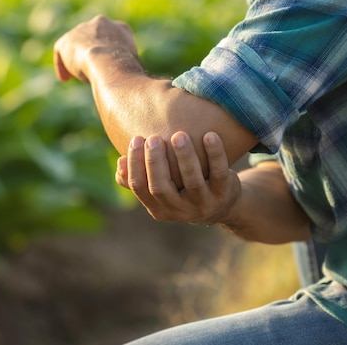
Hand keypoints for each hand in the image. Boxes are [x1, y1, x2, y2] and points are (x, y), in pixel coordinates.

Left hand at [53, 15, 138, 81]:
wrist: (108, 62)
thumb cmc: (124, 70)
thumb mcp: (130, 66)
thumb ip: (122, 65)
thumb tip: (125, 77)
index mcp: (121, 28)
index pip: (115, 38)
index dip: (110, 51)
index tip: (107, 63)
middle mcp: (101, 23)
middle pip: (94, 37)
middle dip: (92, 51)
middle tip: (89, 67)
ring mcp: (83, 29)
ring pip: (77, 44)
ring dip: (76, 58)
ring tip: (77, 74)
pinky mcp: (67, 39)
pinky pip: (62, 51)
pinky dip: (62, 65)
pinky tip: (65, 78)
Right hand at [115, 131, 240, 224]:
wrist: (224, 205)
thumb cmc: (183, 189)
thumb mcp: (162, 188)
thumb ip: (139, 179)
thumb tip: (121, 163)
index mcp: (158, 209)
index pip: (140, 187)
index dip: (135, 164)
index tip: (136, 139)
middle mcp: (180, 210)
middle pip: (161, 188)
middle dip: (155, 162)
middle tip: (154, 138)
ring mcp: (203, 204)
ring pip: (192, 181)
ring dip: (185, 157)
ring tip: (179, 135)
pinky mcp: (224, 194)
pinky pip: (219, 173)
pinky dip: (215, 154)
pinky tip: (210, 135)